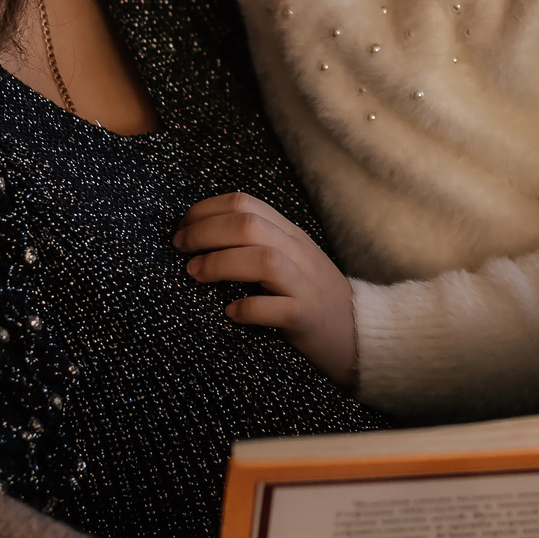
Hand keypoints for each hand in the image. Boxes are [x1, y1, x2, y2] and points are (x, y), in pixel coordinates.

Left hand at [175, 192, 357, 386]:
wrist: (358, 333)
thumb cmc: (310, 297)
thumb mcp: (288, 260)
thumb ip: (256, 244)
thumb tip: (201, 235)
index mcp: (289, 234)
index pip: (245, 203)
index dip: (205, 210)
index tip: (181, 228)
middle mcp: (298, 252)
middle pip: (249, 225)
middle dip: (204, 232)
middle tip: (180, 249)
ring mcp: (306, 284)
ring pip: (263, 259)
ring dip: (220, 263)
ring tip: (195, 274)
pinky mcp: (308, 318)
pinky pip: (277, 308)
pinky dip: (249, 308)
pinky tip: (231, 313)